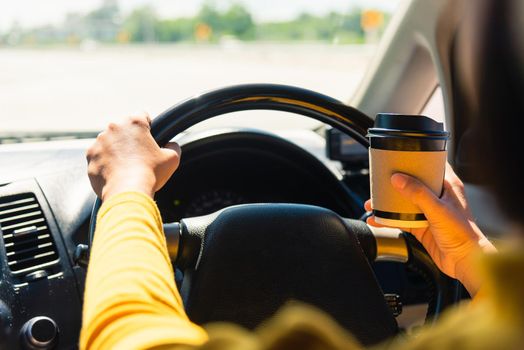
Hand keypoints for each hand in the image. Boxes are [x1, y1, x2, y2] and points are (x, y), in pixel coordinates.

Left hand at [86, 112, 180, 200]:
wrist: (128, 191)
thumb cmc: (151, 173)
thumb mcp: (172, 158)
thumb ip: (173, 147)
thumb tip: (171, 145)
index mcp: (135, 123)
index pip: (143, 115)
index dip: (148, 126)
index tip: (149, 137)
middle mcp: (114, 127)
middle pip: (124, 128)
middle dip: (130, 138)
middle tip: (138, 155)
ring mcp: (100, 141)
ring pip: (109, 141)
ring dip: (116, 149)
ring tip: (126, 166)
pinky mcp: (91, 155)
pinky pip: (99, 156)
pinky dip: (105, 162)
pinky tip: (115, 173)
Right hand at [365, 163, 495, 295]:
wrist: (464, 261)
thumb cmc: (463, 234)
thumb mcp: (438, 209)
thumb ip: (418, 193)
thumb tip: (399, 179)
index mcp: (448, 186)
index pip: (432, 164)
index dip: (417, 159)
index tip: (400, 157)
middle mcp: (438, 197)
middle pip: (413, 183)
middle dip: (395, 182)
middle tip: (380, 180)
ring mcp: (429, 212)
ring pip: (404, 202)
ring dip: (388, 203)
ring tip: (373, 203)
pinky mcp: (422, 227)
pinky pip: (401, 220)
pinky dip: (388, 220)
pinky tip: (378, 220)